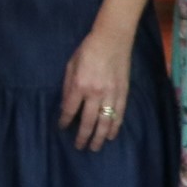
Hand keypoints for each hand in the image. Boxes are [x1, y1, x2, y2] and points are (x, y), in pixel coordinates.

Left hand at [59, 26, 131, 150]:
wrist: (112, 39)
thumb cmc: (87, 50)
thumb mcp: (71, 65)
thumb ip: (68, 86)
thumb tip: (65, 106)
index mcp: (80, 85)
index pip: (70, 110)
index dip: (65, 121)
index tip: (62, 128)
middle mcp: (95, 93)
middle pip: (87, 121)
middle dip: (83, 136)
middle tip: (80, 147)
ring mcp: (111, 94)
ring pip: (105, 122)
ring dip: (99, 137)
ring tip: (95, 147)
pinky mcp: (123, 93)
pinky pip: (119, 115)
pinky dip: (115, 127)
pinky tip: (110, 136)